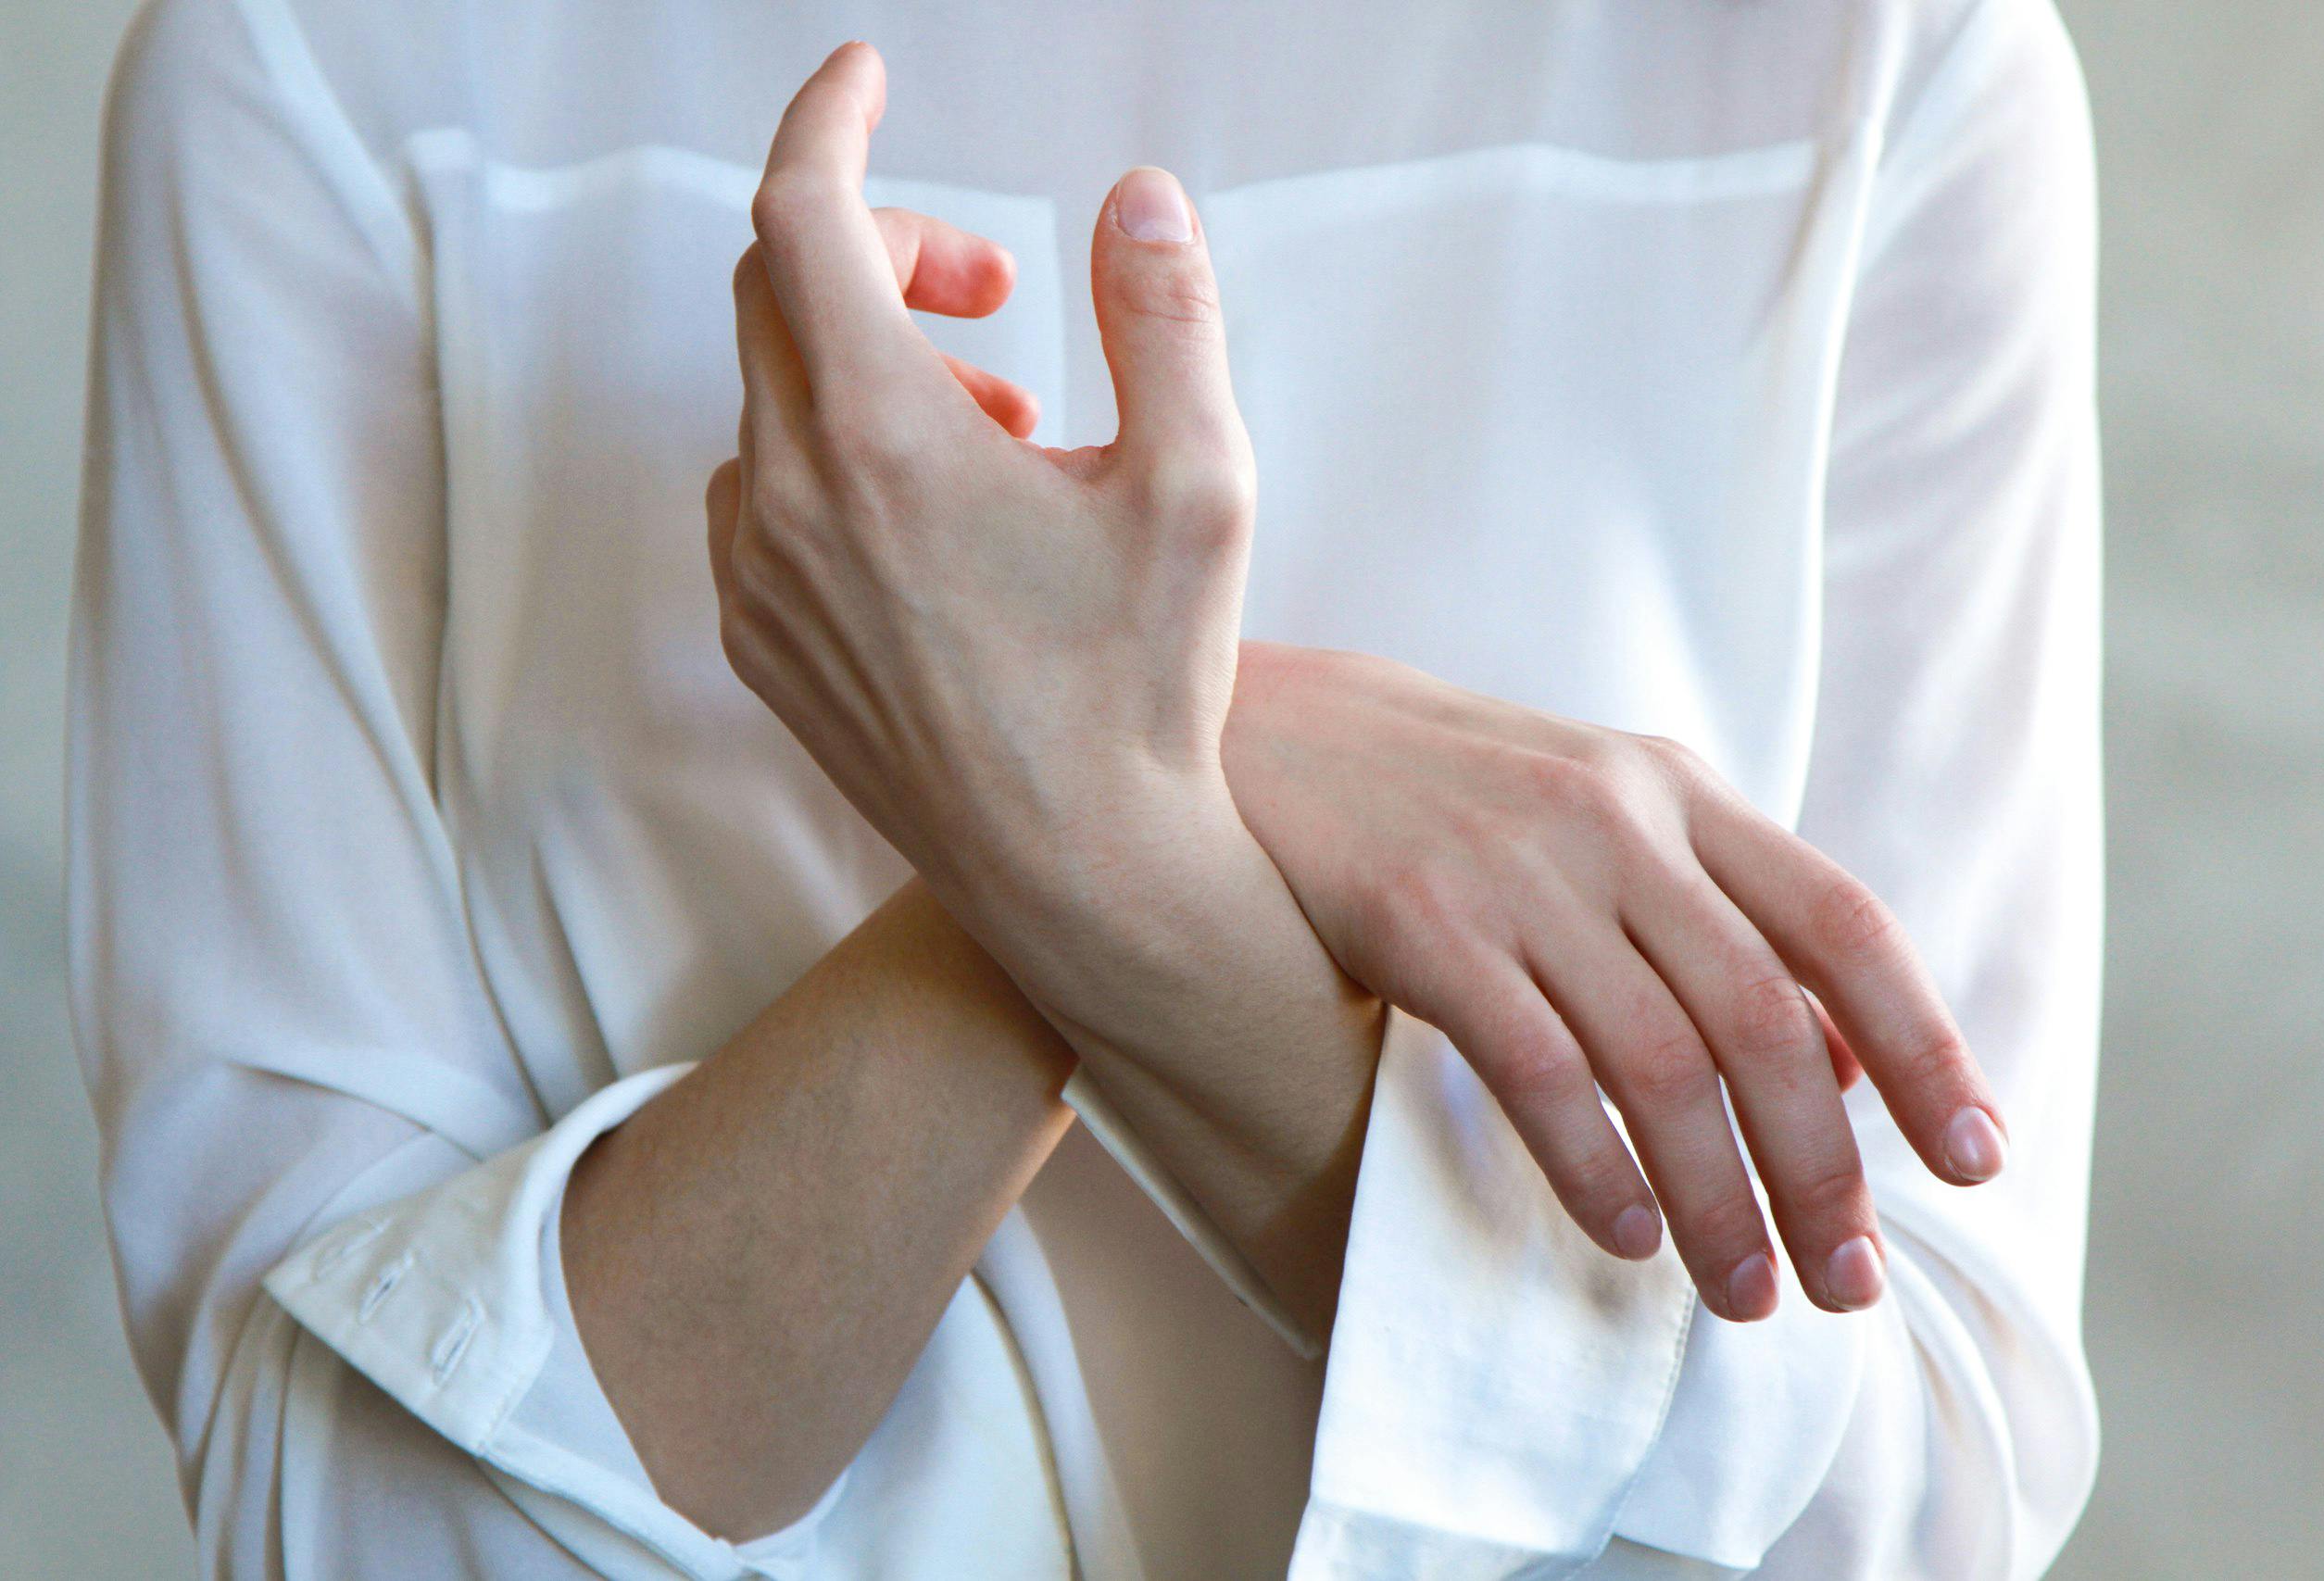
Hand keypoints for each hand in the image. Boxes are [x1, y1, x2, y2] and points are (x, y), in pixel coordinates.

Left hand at [705, 43, 1261, 996]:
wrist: (1078, 875)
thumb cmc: (1144, 693)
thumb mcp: (1200, 486)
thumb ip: (1166, 314)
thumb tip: (1134, 198)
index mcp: (881, 436)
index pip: (803, 210)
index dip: (833, 120)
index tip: (867, 79)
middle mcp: (787, 497)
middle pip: (780, 288)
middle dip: (885, 250)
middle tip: (995, 298)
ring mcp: (757, 577)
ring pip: (772, 396)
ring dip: (869, 368)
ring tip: (1000, 432)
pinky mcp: (759, 644)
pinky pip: (757, 495)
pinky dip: (829, 458)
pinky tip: (935, 522)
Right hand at [1224, 642, 2009, 1320]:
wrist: (1259, 725)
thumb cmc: (1440, 792)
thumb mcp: (1598, 811)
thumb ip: (1718, 914)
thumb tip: (1847, 1064)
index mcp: (1677, 790)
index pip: (1842, 924)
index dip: (1924, 1046)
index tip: (1975, 1159)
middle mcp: (1617, 820)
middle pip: (1765, 1019)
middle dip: (1824, 1170)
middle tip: (1847, 1283)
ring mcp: (1517, 867)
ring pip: (1662, 1062)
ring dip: (1722, 1201)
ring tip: (1744, 1298)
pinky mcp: (1418, 918)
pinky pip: (1537, 1069)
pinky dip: (1597, 1168)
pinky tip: (1627, 1238)